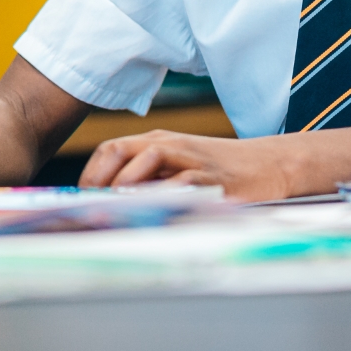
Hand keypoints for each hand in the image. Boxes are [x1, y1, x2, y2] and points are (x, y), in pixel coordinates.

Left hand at [79, 130, 293, 200]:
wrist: (269, 164)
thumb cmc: (220, 170)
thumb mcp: (179, 167)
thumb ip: (150, 178)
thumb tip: (112, 203)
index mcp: (158, 141)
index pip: (111, 149)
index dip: (91, 173)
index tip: (81, 199)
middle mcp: (170, 145)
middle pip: (121, 150)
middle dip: (100, 179)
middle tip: (93, 205)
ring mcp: (190, 158)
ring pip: (148, 158)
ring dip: (126, 183)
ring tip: (115, 207)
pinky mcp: (212, 177)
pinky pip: (182, 180)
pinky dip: (163, 194)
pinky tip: (152, 210)